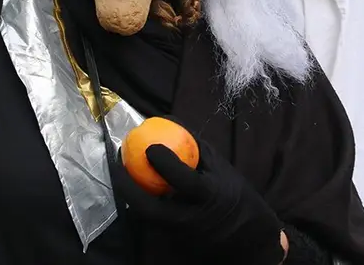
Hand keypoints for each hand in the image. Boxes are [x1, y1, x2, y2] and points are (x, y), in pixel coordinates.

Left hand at [110, 131, 283, 264]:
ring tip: (119, 174)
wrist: (248, 239)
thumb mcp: (222, 169)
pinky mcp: (174, 243)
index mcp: (210, 196)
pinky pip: (152, 222)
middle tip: (116, 165)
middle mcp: (193, 218)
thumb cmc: (235, 195)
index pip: (186, 181)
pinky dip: (141, 204)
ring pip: (146, 218)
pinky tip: (133, 188)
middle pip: (152, 209)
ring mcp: (181, 234)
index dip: (167, 164)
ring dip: (129, 196)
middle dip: (127, 188)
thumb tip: (170, 120)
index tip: (150, 146)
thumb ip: (196, 148)